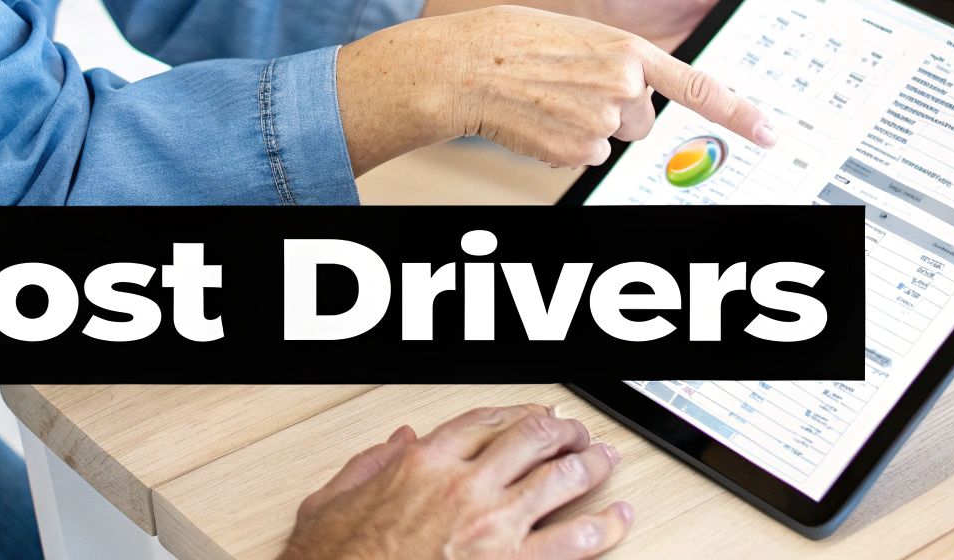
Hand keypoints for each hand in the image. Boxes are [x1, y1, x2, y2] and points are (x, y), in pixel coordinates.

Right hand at [278, 404, 631, 559]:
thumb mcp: (333, 502)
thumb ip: (369, 464)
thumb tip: (398, 440)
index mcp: (423, 464)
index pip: (484, 421)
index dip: (517, 413)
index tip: (532, 414)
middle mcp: (464, 486)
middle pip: (532, 438)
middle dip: (563, 431)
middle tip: (577, 434)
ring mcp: (492, 526)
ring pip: (561, 479)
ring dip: (591, 465)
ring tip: (606, 460)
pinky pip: (572, 542)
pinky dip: (605, 526)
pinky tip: (620, 519)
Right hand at [338, 5, 776, 173]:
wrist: (467, 65)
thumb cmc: (518, 41)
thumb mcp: (582, 36)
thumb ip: (621, 61)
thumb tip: (640, 94)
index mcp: (630, 50)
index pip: (699, 87)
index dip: (739, 114)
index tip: (769, 134)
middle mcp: (624, 87)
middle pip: (644, 118)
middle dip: (617, 109)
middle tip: (574, 88)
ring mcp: (601, 122)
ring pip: (614, 138)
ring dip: (589, 125)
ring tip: (550, 100)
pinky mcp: (578, 151)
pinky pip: (587, 155)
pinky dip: (566, 144)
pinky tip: (540, 119)